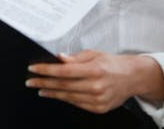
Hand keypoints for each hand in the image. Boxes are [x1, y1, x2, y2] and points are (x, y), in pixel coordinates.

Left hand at [25, 50, 163, 113]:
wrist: (132, 77)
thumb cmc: (112, 63)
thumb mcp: (94, 54)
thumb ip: (75, 58)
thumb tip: (59, 59)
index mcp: (94, 69)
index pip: (64, 71)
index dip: (46, 71)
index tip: (33, 69)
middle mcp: (96, 86)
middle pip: (63, 85)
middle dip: (44, 83)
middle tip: (31, 81)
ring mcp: (97, 99)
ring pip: (68, 96)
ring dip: (51, 93)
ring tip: (40, 89)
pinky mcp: (99, 108)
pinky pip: (77, 103)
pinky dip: (65, 98)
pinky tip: (56, 94)